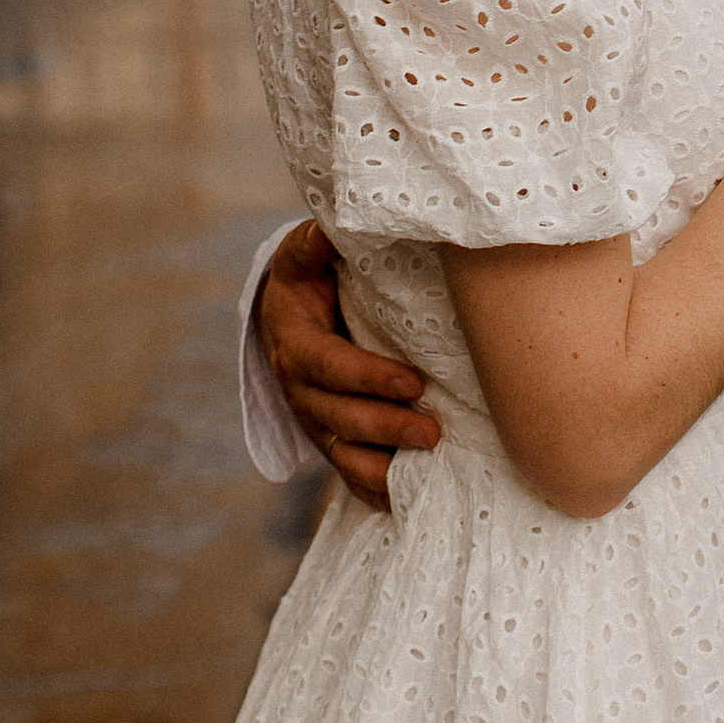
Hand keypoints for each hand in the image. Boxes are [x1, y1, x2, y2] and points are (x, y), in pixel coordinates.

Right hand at [259, 218, 442, 510]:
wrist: (290, 315)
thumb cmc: (310, 278)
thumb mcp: (305, 255)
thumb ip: (317, 242)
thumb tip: (334, 225)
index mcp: (294, 341)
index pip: (328, 366)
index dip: (367, 377)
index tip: (413, 381)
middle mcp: (299, 389)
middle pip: (339, 417)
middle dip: (386, 427)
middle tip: (434, 431)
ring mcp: (315, 420)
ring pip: (344, 453)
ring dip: (384, 465)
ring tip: (431, 461)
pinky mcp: (332, 440)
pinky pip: (350, 474)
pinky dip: (376, 491)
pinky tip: (410, 497)